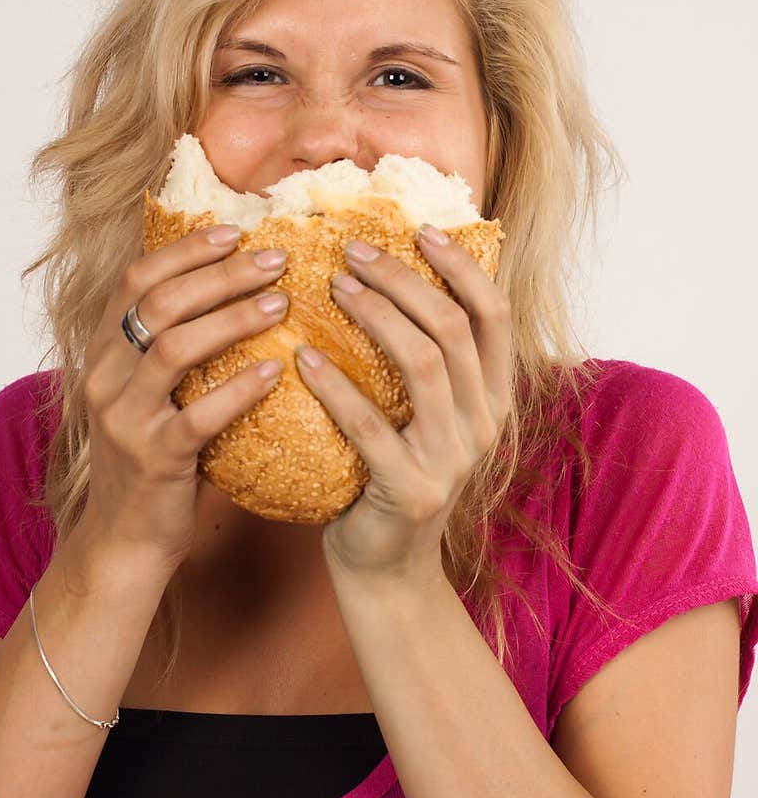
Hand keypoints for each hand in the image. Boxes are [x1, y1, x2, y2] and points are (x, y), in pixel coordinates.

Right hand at [80, 225, 289, 574]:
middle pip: (158, 303)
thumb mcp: (149, 396)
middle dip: (219, 274)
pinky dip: (241, 388)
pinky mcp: (154, 459)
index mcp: (102, 355)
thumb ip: (172, 350)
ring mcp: (124, 419)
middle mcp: (103, 379)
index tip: (236, 232)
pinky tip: (278, 370)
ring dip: (232, 318)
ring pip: (174, 348)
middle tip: (274, 261)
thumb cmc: (151, 462)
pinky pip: (199, 414)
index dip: (185, 250)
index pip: (135, 280)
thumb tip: (236, 293)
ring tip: (281, 303)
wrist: (124, 540)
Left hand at [295, 227, 511, 581]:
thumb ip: (427, 362)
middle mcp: (484, 424)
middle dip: (403, 279)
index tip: (419, 230)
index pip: (494, 314)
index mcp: (495, 398)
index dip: (461, 266)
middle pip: (453, 327)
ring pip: (423, 364)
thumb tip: (390, 279)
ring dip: (375, 315)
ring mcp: (452, 459)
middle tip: (352, 252)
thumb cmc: (393, 475)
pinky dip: (334, 386)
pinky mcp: (409, 491)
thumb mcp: (426, 418)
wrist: (387, 567)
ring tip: (333, 287)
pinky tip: (302, 357)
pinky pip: (370, 426)